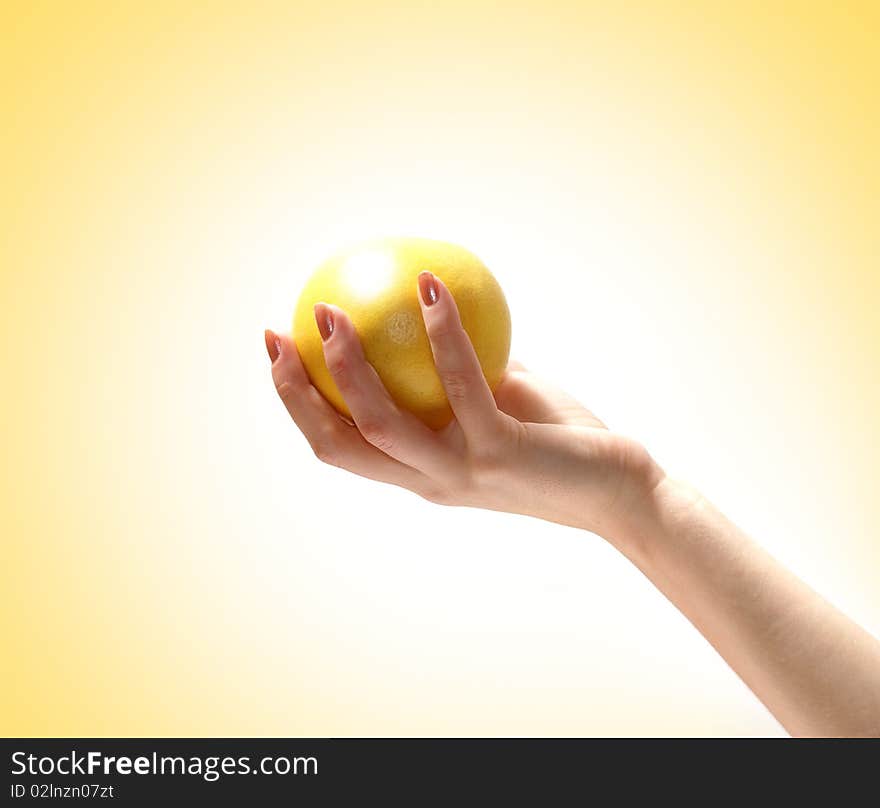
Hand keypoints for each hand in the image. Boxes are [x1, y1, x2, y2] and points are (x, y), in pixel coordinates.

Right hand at [266, 272, 662, 537]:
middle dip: (297, 392)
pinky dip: (441, 334)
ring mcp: (461, 471)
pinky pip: (461, 384)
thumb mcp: (499, 402)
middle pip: (339, 443)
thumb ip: (460, 373)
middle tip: (281, 334)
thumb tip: (428, 310)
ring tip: (334, 311)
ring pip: (382, 423)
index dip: (298, 404)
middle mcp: (428, 479)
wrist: (616, 494)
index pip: (340, 445)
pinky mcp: (499, 454)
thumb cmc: (557, 442)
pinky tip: (430, 289)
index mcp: (419, 471)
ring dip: (350, 365)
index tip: (279, 352)